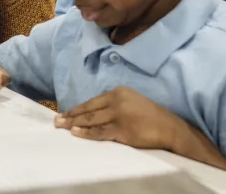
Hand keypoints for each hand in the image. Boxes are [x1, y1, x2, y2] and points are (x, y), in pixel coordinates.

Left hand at [54, 86, 182, 149]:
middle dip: (70, 115)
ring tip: (61, 126)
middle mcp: (116, 101)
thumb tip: (94, 111)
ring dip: (73, 124)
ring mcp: (118, 116)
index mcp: (117, 92)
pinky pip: (100, 132)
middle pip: (88, 109)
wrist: (169, 127)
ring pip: (91, 120)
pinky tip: (75, 133)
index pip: (92, 101)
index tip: (64, 112)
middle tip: (56, 120)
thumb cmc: (150, 115)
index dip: (77, 108)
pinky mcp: (122, 130)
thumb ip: (113, 103)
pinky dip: (86, 133)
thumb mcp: (131, 100)